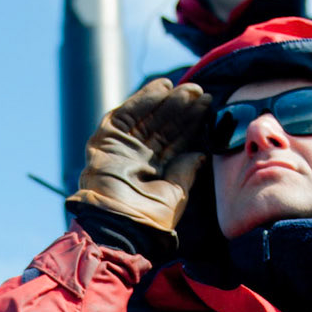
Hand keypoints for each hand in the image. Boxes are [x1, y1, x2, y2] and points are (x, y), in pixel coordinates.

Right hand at [67, 79, 210, 234]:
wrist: (120, 224)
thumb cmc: (149, 217)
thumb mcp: (176, 192)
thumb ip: (186, 170)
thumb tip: (200, 153)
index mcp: (152, 173)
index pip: (173, 141)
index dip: (190, 124)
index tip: (207, 106)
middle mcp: (136, 159)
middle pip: (161, 126)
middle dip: (181, 109)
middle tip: (200, 92)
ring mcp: (120, 149)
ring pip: (146, 117)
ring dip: (166, 101)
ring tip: (188, 89)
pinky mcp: (105, 140)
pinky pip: (126, 114)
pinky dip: (143, 98)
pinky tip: (163, 88)